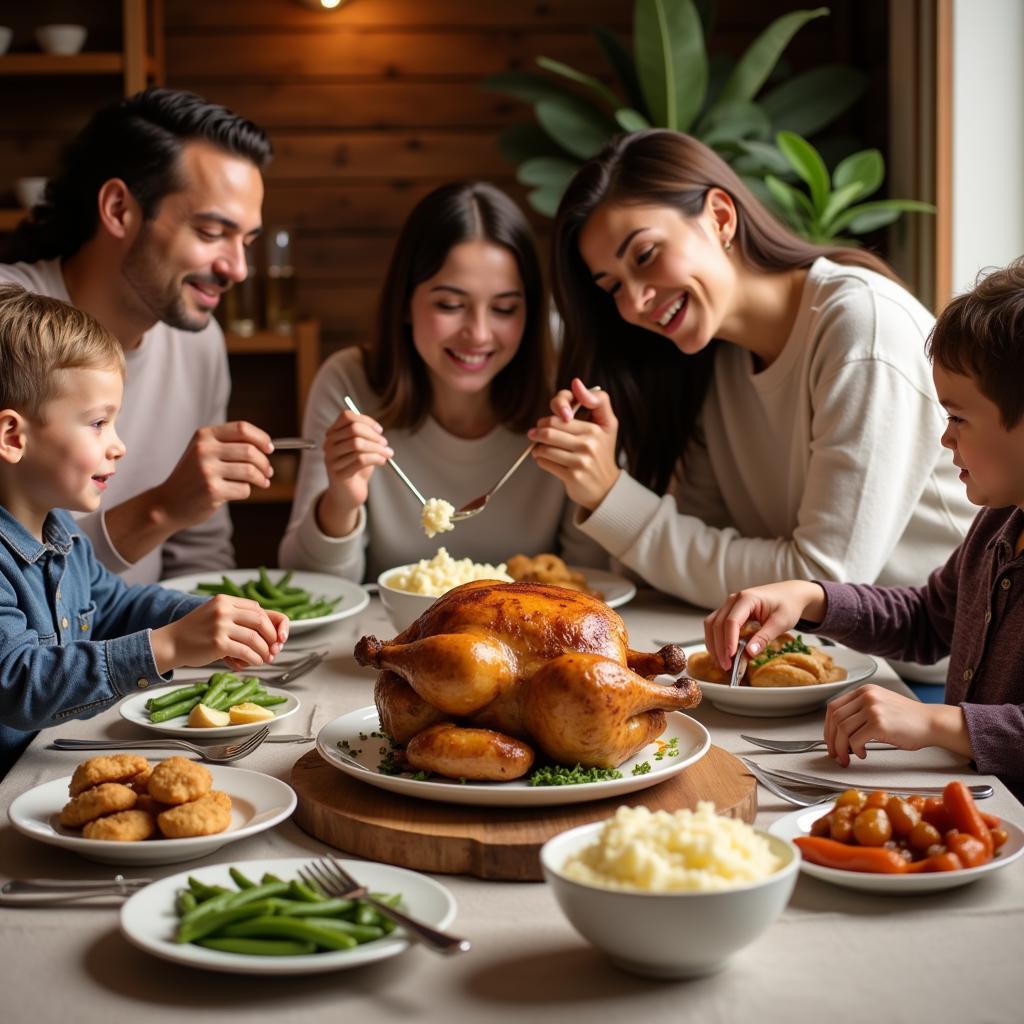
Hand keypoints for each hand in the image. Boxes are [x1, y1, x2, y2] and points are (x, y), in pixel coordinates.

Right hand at [150, 595, 288, 673]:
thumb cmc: (195, 632)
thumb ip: (236, 616)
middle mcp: (223, 610)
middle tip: (274, 647)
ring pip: (255, 638)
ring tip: (265, 658)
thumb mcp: (215, 614)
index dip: (270, 623)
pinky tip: (255, 662)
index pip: (257, 608)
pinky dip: (254, 658)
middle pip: (260, 620)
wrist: (170, 643)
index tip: (274, 635)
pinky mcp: (218, 643)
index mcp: (224, 600)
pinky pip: (245, 651)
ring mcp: (220, 626)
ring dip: (264, 650)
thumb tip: (266, 627)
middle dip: (271, 636)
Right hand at [152, 422, 273, 530]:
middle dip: (264, 462)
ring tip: (263, 482)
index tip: (270, 448)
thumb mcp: (203, 452)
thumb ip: (228, 444)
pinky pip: (243, 489)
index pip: (242, 428)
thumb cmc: (192, 477)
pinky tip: (238, 492)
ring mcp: (207, 471)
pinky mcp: (212, 490)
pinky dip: (246, 491)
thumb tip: (265, 447)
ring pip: (250, 471)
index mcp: (204, 436)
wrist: (167, 503)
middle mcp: (204, 450)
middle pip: (250, 451)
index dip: (261, 438)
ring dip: (261, 478)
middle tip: (269, 471)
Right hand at [315, 409, 392, 536]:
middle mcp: (328, 444)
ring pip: (358, 444)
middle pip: (354, 429)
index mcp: (333, 433)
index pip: (347, 416)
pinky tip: (382, 461)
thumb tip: (378, 431)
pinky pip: (360, 460)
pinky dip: (376, 458)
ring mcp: (331, 459)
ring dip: (377, 448)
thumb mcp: (361, 447)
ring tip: (387, 454)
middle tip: (385, 444)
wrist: (349, 492)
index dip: (366, 421)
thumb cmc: (356, 467)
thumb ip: (366, 435)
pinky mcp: (338, 473)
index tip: (379, 430)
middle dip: (374, 435)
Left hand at [528, 378, 619, 509]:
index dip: (553, 411)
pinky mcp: (572, 475)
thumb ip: (597, 400)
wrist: (606, 487)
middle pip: (549, 429)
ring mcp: (581, 460)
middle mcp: (590, 443)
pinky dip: (540, 459)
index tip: (554, 417)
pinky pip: (544, 461)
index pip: (562, 412)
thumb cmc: (602, 452)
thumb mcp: (608, 424)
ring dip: (537, 446)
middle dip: (538, 430)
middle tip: (536, 432)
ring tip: (539, 447)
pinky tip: (545, 458)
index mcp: (597, 427)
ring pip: (544, 447)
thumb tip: (576, 383)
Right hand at [703, 580, 826, 671]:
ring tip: (722, 663)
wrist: (790, 594)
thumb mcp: (781, 622)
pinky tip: (721, 654)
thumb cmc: (788, 605)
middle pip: (717, 623)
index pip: (731, 621)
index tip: (730, 657)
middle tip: (726, 666)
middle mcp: (733, 600)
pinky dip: (715, 640)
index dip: (729, 640)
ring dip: (713, 644)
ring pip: (711, 625)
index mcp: (747, 598)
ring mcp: (729, 605)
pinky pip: (716, 626)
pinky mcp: (729, 612)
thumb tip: (749, 653)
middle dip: (719, 647)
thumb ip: (765, 637)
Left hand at [824, 684, 958, 765]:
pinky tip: (863, 754)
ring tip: (847, 757)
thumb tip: (838, 733)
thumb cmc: (908, 719)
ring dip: (841, 748)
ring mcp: (872, 709)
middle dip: (831, 739)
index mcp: (864, 691)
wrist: (931, 722)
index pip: (833, 707)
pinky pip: (855, 739)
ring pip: (842, 730)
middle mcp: (866, 696)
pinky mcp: (879, 723)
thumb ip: (860, 711)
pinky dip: (855, 750)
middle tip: (835, 753)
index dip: (827, 726)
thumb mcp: (880, 705)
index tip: (829, 739)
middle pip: (835, 718)